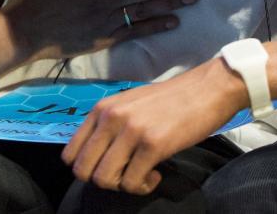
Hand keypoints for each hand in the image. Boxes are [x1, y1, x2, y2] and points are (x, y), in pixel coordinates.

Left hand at [62, 58, 244, 194]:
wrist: (206, 90)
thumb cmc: (171, 99)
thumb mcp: (129, 104)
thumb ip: (109, 124)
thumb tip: (95, 155)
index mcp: (102, 108)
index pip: (70, 153)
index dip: (86, 168)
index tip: (108, 167)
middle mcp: (111, 118)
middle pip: (83, 170)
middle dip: (103, 180)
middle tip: (124, 174)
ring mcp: (131, 131)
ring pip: (104, 179)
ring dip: (122, 186)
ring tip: (141, 175)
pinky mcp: (152, 145)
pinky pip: (132, 182)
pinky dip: (143, 186)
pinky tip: (155, 175)